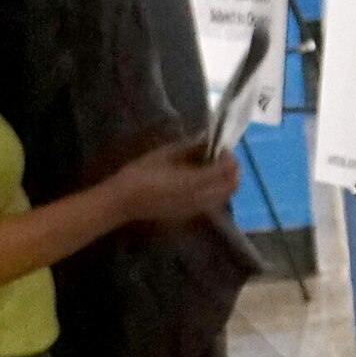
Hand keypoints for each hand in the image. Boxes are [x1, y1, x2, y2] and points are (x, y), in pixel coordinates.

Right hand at [103, 145, 243, 230]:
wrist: (122, 202)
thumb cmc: (139, 174)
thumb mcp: (164, 154)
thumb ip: (188, 148)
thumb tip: (205, 140)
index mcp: (192, 182)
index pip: (225, 170)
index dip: (229, 157)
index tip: (221, 147)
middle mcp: (199, 198)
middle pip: (231, 186)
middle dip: (232, 170)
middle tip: (221, 157)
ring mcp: (195, 209)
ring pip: (224, 197)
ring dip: (226, 182)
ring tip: (213, 168)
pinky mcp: (190, 215)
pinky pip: (213, 203)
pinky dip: (217, 191)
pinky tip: (203, 181)